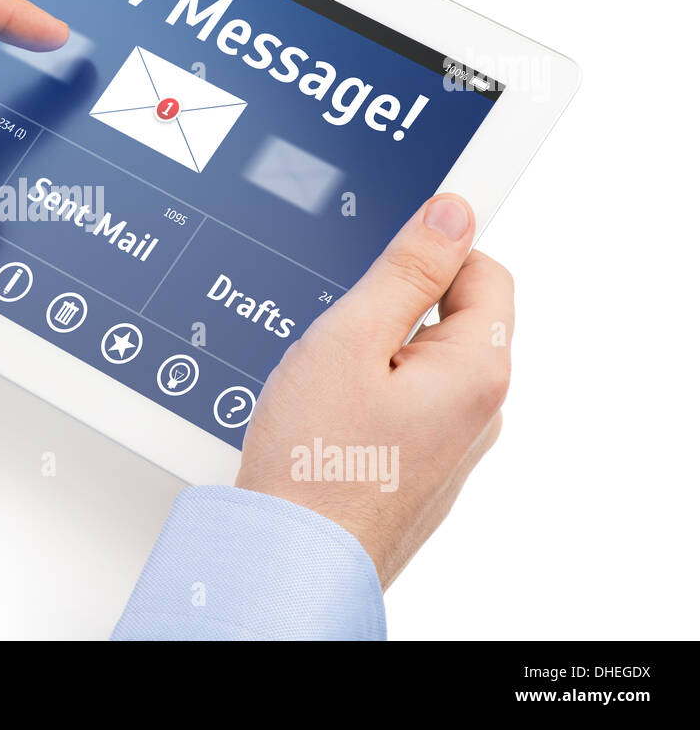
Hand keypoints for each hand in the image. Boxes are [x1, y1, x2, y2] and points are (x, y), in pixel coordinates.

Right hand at [236, 194, 512, 587]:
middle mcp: (481, 412)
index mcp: (477, 370)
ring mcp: (454, 447)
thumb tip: (452, 212)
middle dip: (392, 312)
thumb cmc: (314, 463)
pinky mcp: (423, 470)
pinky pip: (408, 407)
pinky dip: (372, 397)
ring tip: (324, 386)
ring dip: (377, 357)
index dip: (426, 255)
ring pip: (423, 364)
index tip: (376, 268)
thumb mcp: (350, 338)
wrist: (288, 558)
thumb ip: (406, 270)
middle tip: (336, 339)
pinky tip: (328, 418)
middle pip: (452, 318)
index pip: (482, 268)